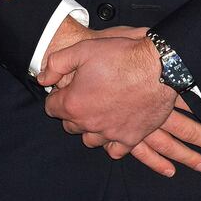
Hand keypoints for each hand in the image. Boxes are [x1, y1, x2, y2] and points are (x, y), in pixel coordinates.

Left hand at [39, 27, 200, 175]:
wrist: (158, 68)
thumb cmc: (119, 56)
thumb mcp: (82, 50)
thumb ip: (56, 64)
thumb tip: (43, 79)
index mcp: (74, 103)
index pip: (52, 107)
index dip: (57, 96)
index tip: (65, 88)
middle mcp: (90, 123)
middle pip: (70, 125)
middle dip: (72, 112)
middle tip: (82, 96)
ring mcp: (111, 133)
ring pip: (90, 139)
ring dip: (89, 127)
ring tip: (97, 111)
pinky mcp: (131, 138)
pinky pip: (114, 151)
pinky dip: (111, 142)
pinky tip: (113, 128)